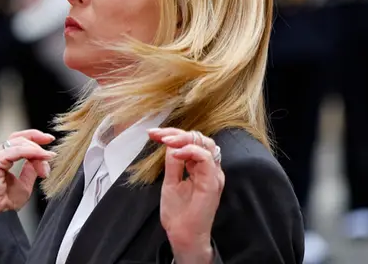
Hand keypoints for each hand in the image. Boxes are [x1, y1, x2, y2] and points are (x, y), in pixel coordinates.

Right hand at [0, 129, 56, 222]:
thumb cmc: (5, 205)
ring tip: (48, 160)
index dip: (34, 138)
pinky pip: (16, 151)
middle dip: (37, 142)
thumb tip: (41, 158)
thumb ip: (30, 168)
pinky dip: (31, 152)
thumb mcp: (24, 183)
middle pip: (17, 138)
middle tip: (51, 153)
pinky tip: (42, 157)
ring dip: (37, 150)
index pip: (16, 141)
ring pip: (18, 143)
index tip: (49, 140)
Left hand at [148, 128, 223, 263]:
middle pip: (200, 139)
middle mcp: (210, 169)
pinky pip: (206, 159)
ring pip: (205, 144)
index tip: (153, 133)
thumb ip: (173, 162)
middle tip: (158, 135)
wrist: (182, 235)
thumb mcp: (171, 181)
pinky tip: (176, 153)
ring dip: (184, 138)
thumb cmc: (178, 213)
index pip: (192, 142)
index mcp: (200, 168)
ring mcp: (213, 175)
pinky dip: (191, 151)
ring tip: (166, 141)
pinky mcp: (212, 183)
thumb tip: (169, 143)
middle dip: (177, 132)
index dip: (174, 134)